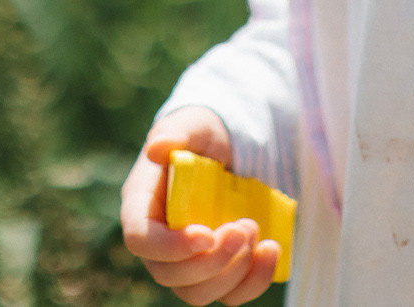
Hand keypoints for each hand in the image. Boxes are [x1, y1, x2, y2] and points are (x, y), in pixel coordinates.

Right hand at [120, 108, 281, 306]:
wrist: (229, 149)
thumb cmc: (201, 136)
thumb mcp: (192, 124)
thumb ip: (175, 132)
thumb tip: (158, 147)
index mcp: (143, 206)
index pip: (140, 240)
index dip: (169, 246)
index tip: (206, 234)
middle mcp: (160, 241)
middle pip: (170, 276)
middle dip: (211, 261)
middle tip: (244, 228)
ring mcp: (188, 260)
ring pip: (198, 293)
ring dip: (232, 272)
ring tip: (256, 231)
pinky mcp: (218, 269)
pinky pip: (230, 294)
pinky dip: (254, 280)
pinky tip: (272, 249)